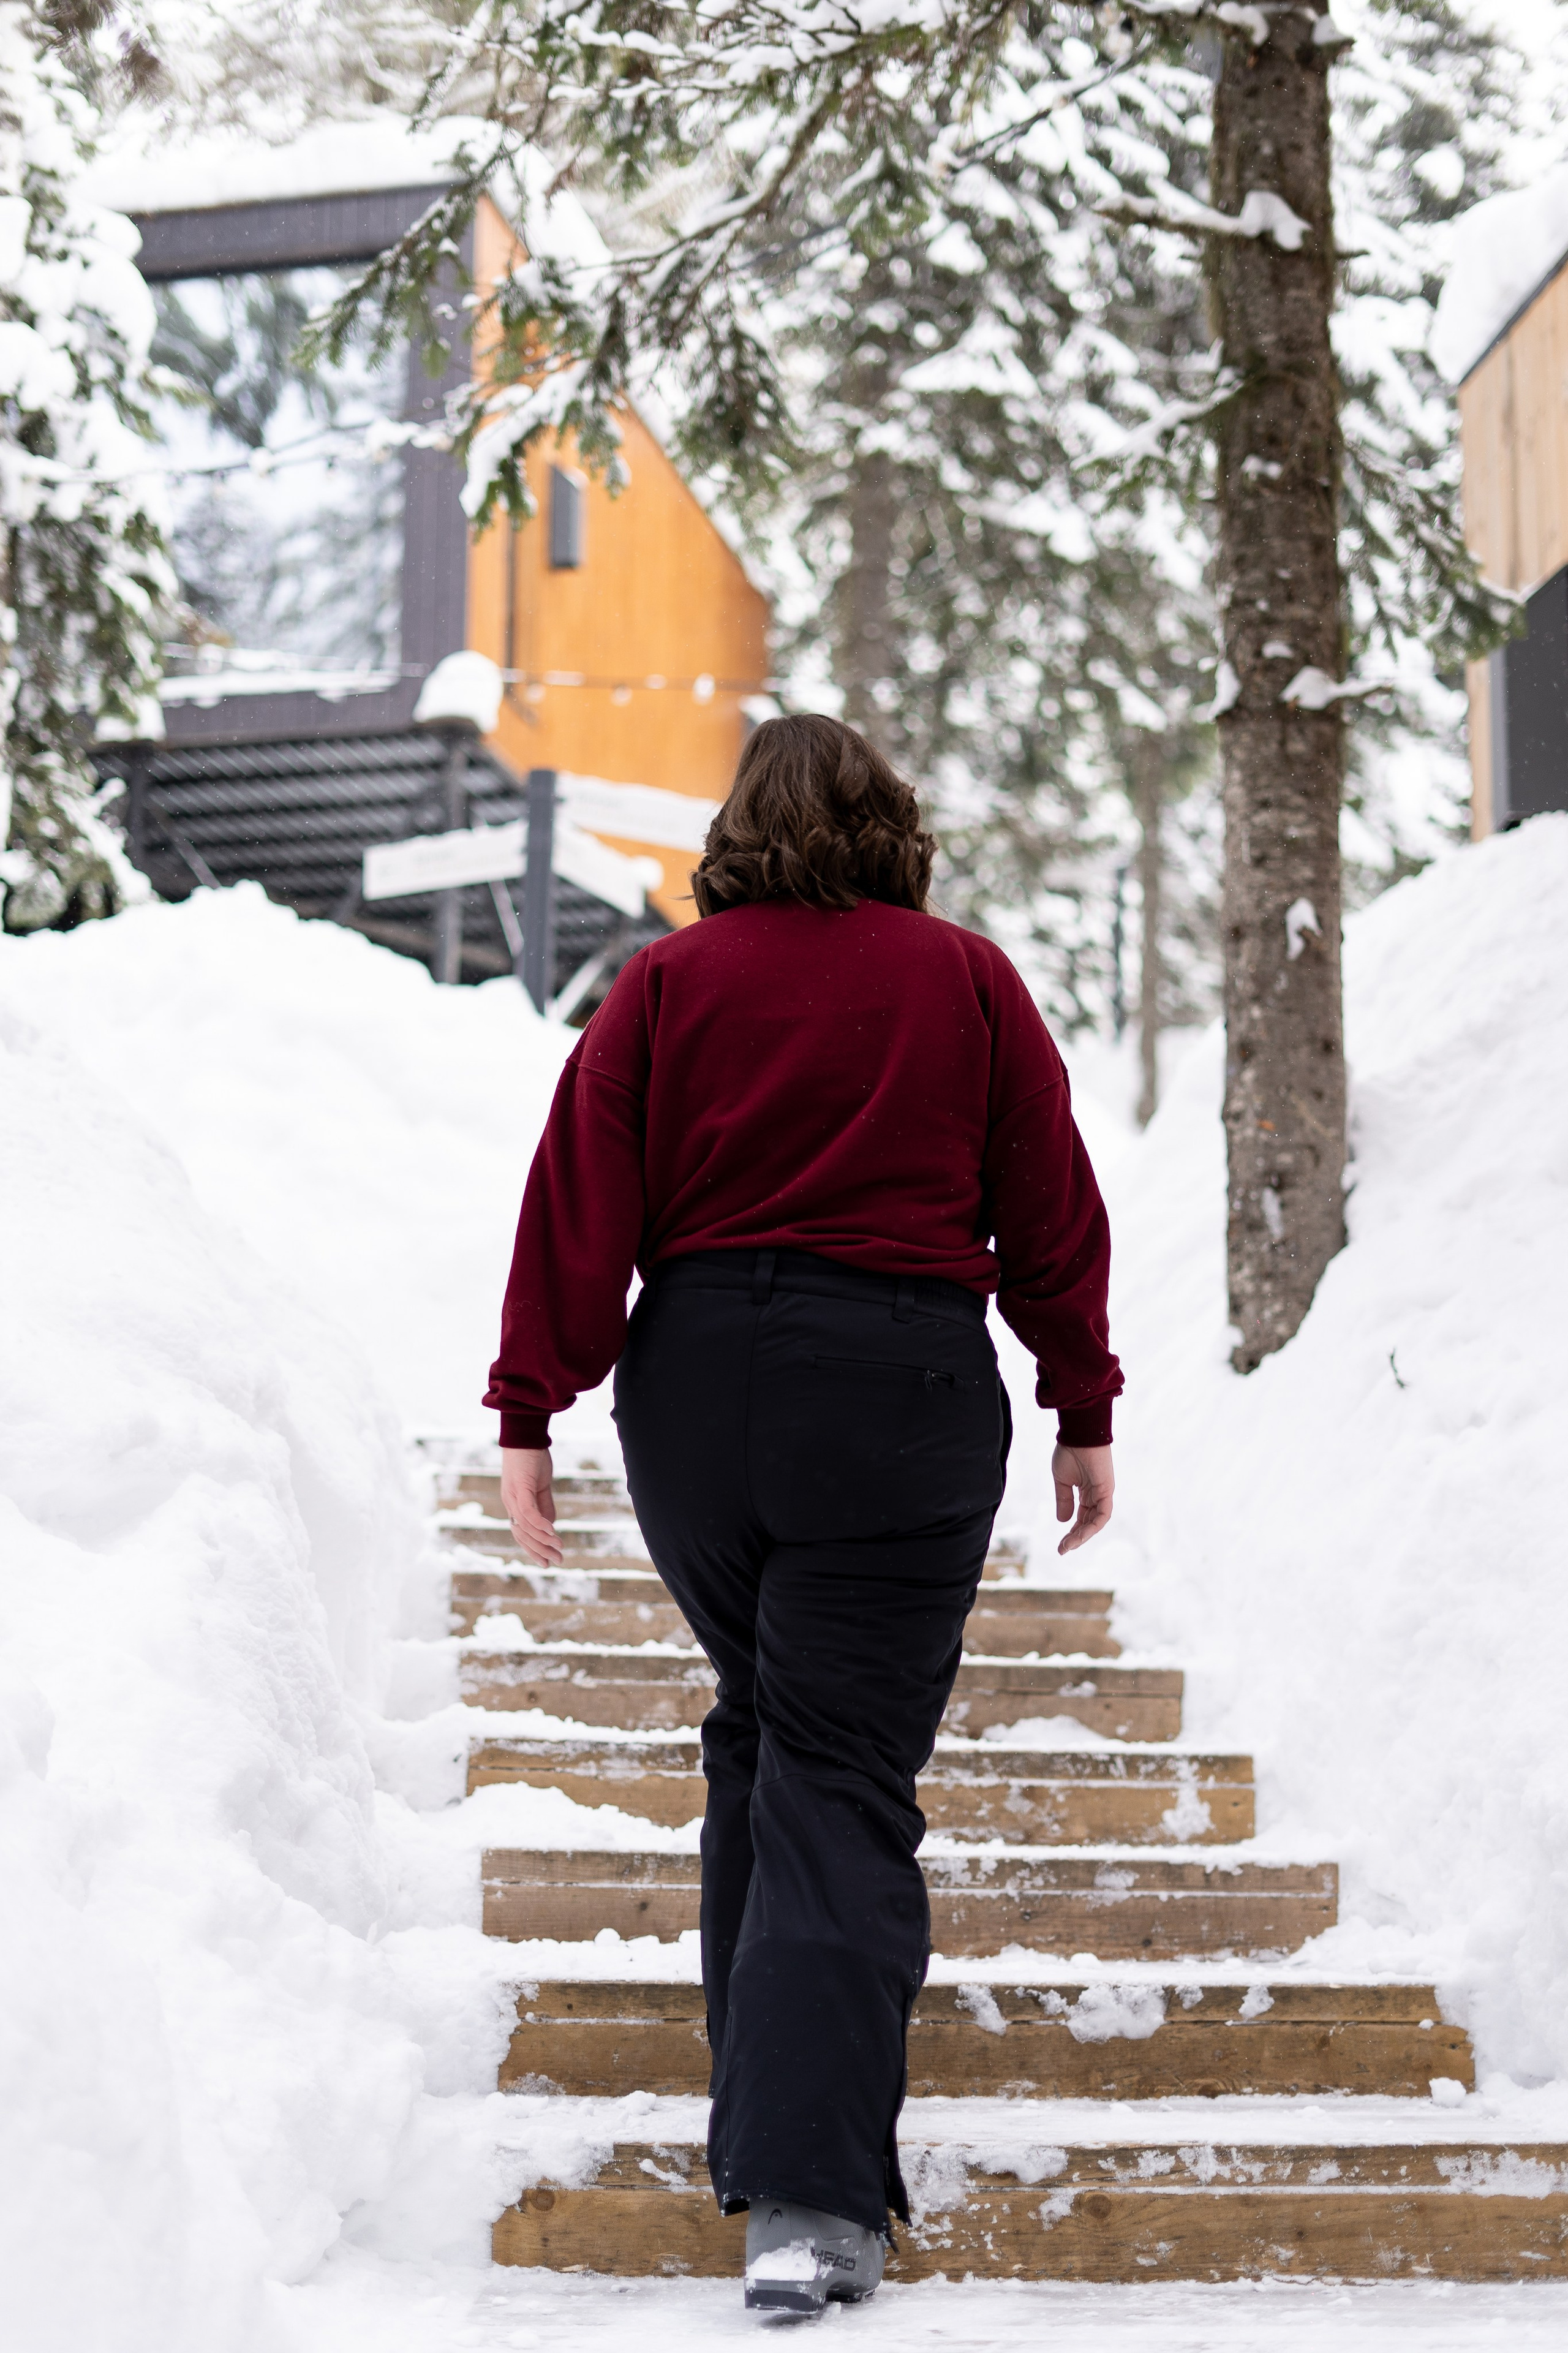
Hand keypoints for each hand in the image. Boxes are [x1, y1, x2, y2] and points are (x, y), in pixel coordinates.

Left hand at [499, 1447, 561, 1566]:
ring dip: (543, 1540)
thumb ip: (544, 1505)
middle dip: (539, 1551)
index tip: (546, 1563)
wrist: (525, 1435)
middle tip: (556, 1562)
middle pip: (522, 1535)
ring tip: (559, 1548)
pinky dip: (539, 1524)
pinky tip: (552, 1532)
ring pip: (526, 1527)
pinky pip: (528, 1512)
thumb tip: (550, 1526)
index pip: (521, 1533)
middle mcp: (510, 1503)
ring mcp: (513, 1496)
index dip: (532, 1550)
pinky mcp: (520, 1487)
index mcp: (513, 1504)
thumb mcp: (540, 1485)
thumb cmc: (532, 1458)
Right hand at [1052, 1442, 1113, 1554]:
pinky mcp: (1107, 1490)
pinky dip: (1092, 1526)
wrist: (1078, 1434)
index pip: (1081, 1517)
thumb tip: (1063, 1521)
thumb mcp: (1062, 1481)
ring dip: (1082, 1536)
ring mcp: (1103, 1493)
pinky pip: (1102, 1514)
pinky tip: (1079, 1535)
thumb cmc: (1070, 1451)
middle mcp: (1097, 1494)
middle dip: (1076, 1537)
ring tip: (1068, 1545)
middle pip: (1088, 1522)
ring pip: (1096, 1522)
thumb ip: (1064, 1500)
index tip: (1061, 1545)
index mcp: (1087, 1491)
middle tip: (1062, 1550)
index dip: (1072, 1531)